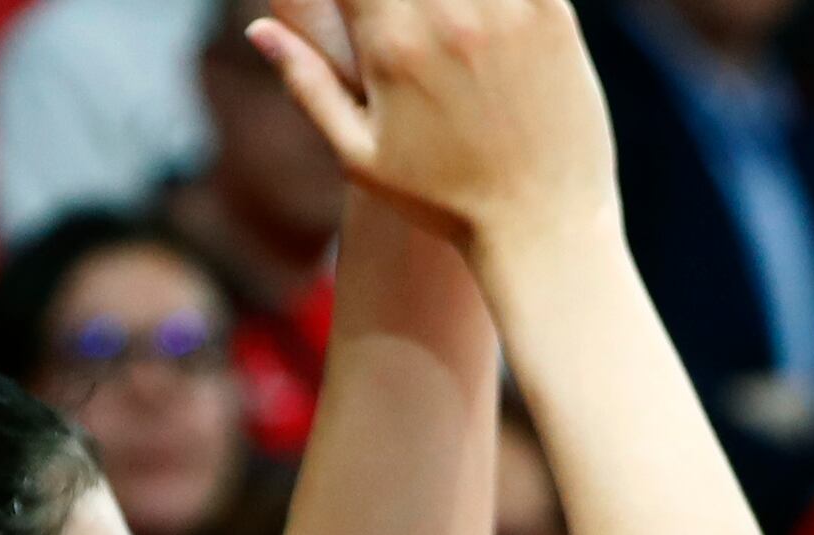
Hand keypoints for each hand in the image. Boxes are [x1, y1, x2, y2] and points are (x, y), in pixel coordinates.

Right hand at [251, 0, 614, 261]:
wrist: (547, 232)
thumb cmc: (446, 204)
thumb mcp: (361, 156)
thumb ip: (308, 84)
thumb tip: (259, 28)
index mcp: (388, 44)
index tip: (356, 10)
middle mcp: (446, 15)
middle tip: (397, 16)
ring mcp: (505, 9)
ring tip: (438, 18)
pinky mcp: (554, 13)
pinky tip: (482, 11)